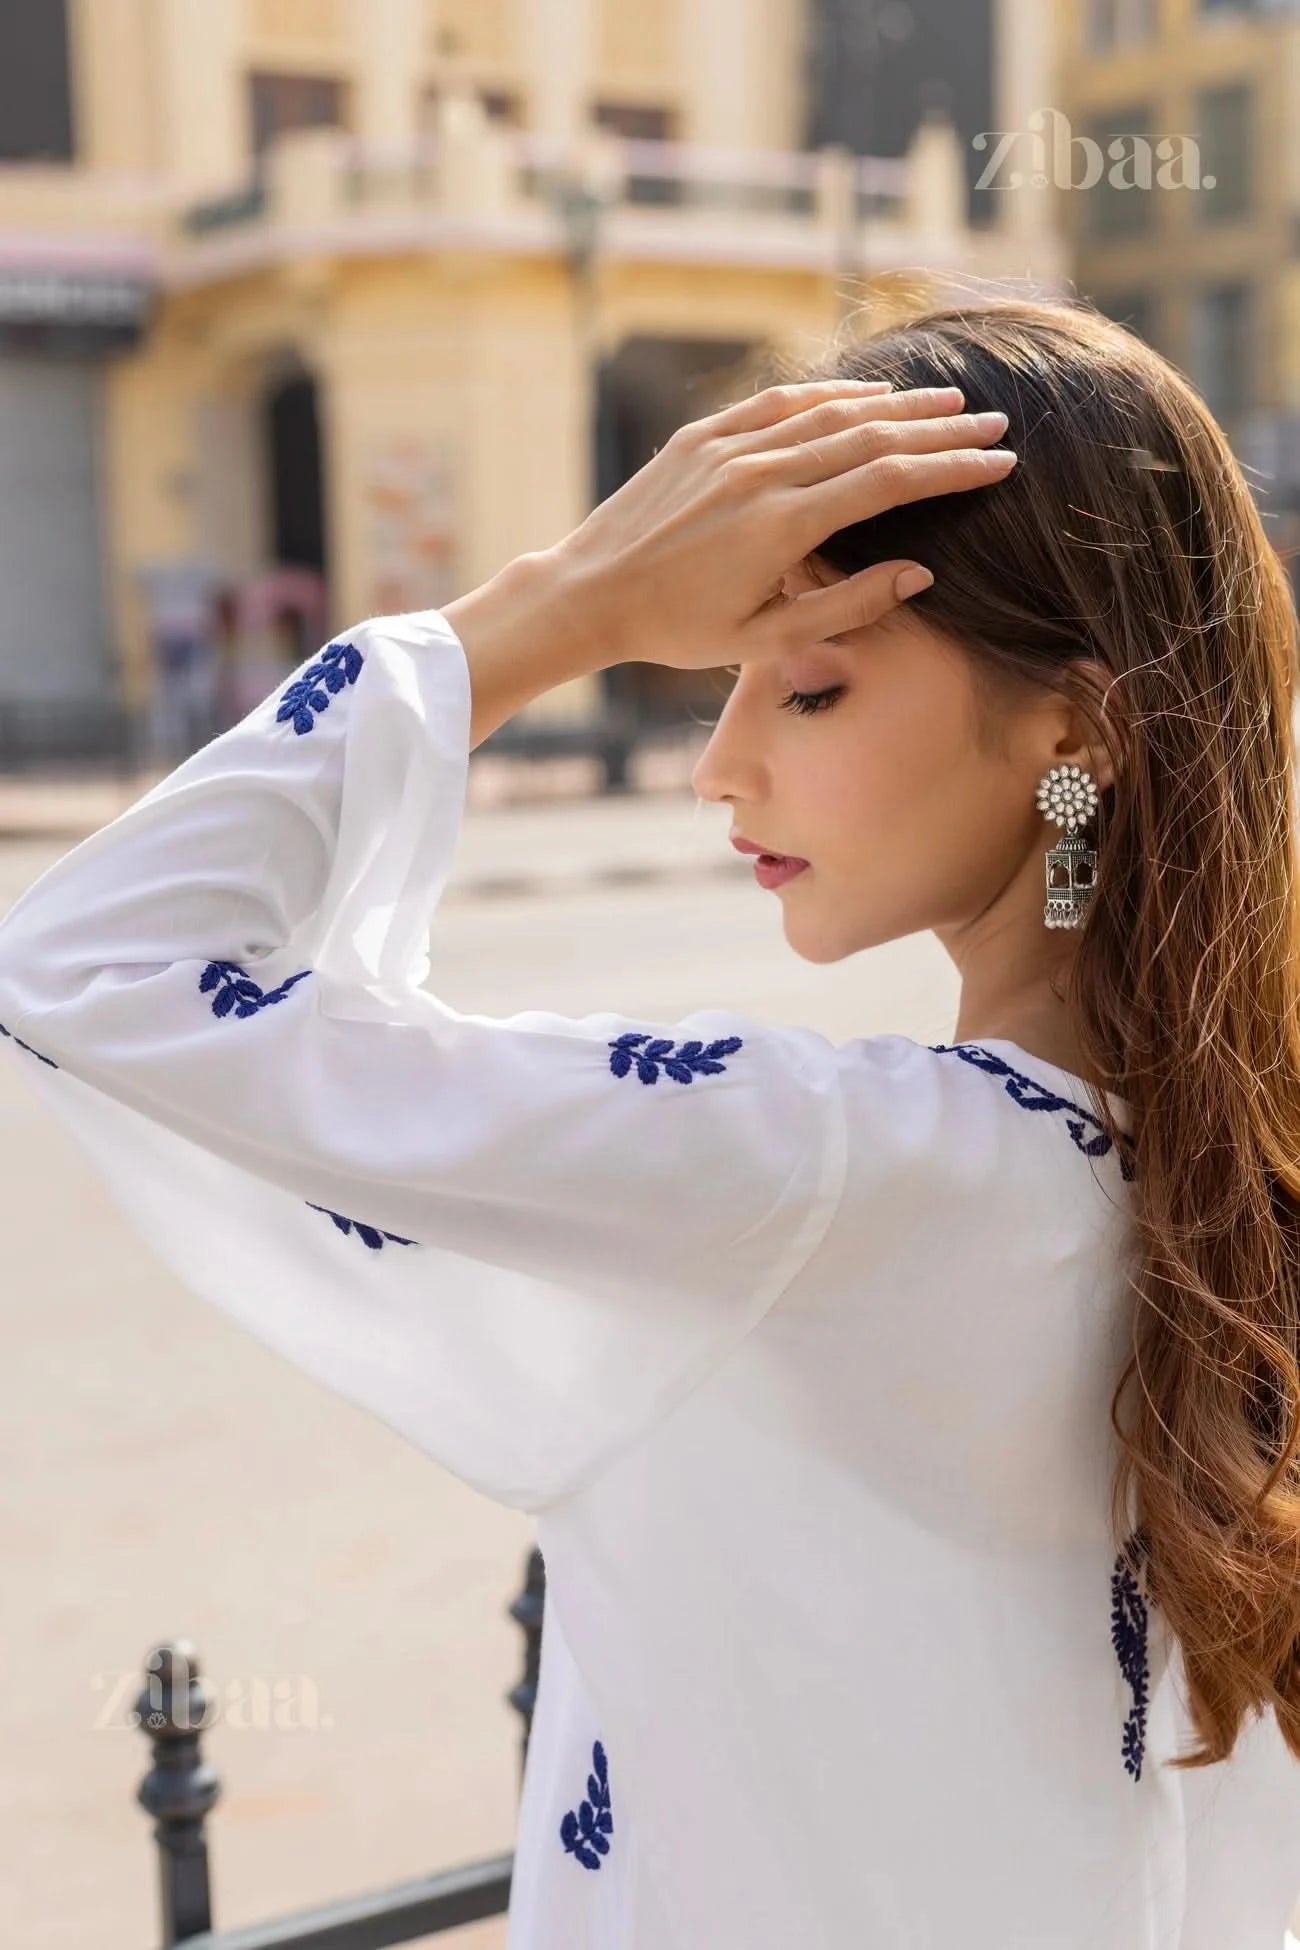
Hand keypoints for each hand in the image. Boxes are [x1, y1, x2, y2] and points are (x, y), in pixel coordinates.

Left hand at [548, 378, 1016, 671]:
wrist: (590, 592)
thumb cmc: (677, 630)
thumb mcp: (765, 640)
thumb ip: (847, 606)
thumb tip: (920, 574)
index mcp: (784, 526)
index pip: (891, 482)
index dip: (951, 470)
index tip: (999, 463)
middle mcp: (762, 474)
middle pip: (873, 437)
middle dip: (941, 432)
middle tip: (996, 425)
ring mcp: (730, 448)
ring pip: (830, 412)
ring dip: (896, 405)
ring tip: (947, 405)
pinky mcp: (702, 436)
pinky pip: (779, 404)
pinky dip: (829, 395)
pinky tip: (866, 395)